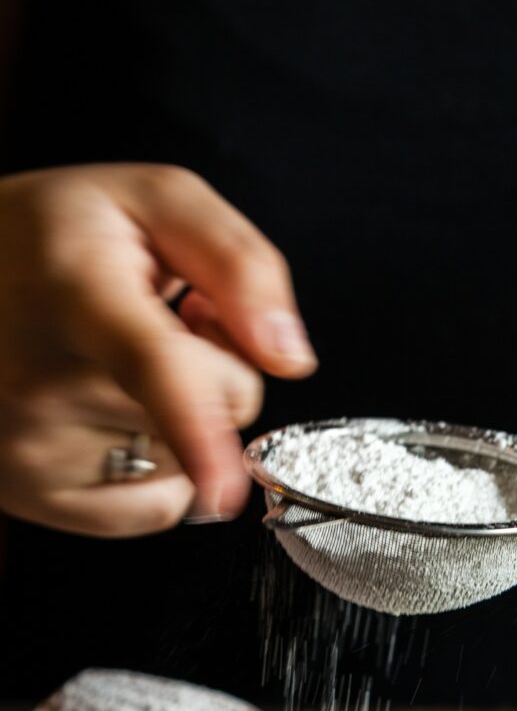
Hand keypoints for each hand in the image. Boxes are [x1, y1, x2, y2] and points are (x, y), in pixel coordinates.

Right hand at [0, 164, 316, 535]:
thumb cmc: (51, 237)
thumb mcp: (152, 201)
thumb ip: (240, 265)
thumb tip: (289, 358)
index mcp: (79, 292)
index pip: (150, 366)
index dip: (197, 428)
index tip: (222, 485)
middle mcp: (44, 381)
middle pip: (217, 409)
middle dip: (219, 369)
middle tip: (159, 326)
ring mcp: (32, 450)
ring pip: (192, 461)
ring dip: (183, 420)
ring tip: (119, 366)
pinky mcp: (34, 495)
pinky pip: (154, 509)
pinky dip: (161, 472)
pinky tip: (113, 419)